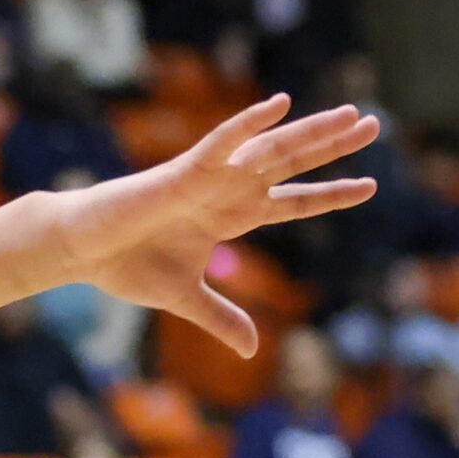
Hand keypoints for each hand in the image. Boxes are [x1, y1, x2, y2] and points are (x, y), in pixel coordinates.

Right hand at [46, 96, 378, 355]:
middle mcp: (229, 190)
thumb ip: (222, 319)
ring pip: (271, 149)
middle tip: (375, 123)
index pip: (294, 202)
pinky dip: (249, 124)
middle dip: (333, 146)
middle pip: (294, 164)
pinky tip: (279, 106)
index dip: (331, 195)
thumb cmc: (128, 265)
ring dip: (312, 132)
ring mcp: (210, 178)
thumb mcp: (186, 300)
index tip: (370, 186)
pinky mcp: (183, 172)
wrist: (83, 251)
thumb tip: (251, 351)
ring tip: (351, 114)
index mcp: (232, 216)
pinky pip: (222, 143)